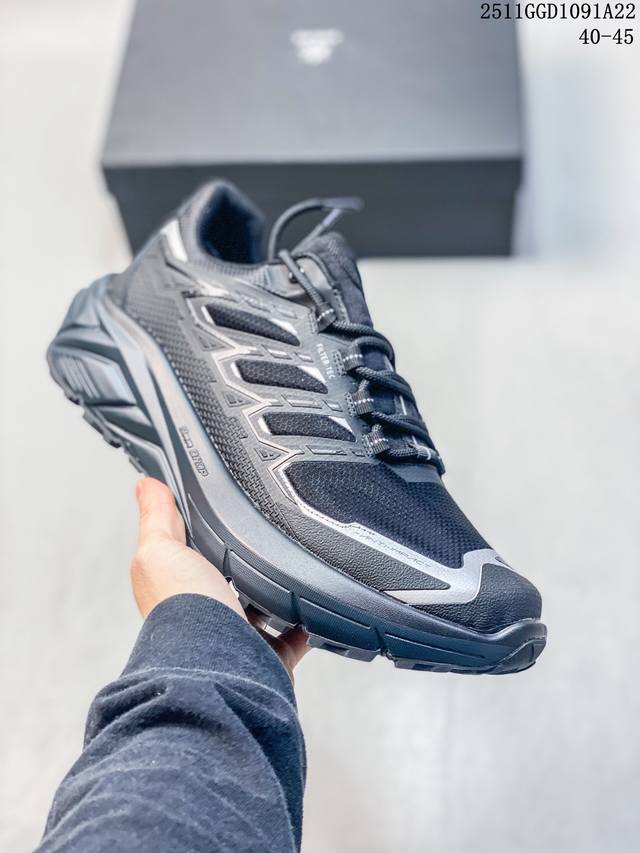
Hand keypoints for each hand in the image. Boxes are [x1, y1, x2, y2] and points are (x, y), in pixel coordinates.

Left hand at [132, 477, 309, 677]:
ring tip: (292, 566)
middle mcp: (205, 614)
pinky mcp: (267, 655)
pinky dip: (304, 624)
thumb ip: (156, 518)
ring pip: (261, 608)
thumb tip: (146, 485)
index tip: (221, 510)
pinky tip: (311, 606)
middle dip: (245, 563)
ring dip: (276, 593)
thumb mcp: (160, 550)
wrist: (216, 664)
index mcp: (178, 586)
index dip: (201, 533)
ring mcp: (237, 637)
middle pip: (229, 581)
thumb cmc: (181, 612)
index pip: (189, 553)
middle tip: (265, 537)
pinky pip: (293, 637)